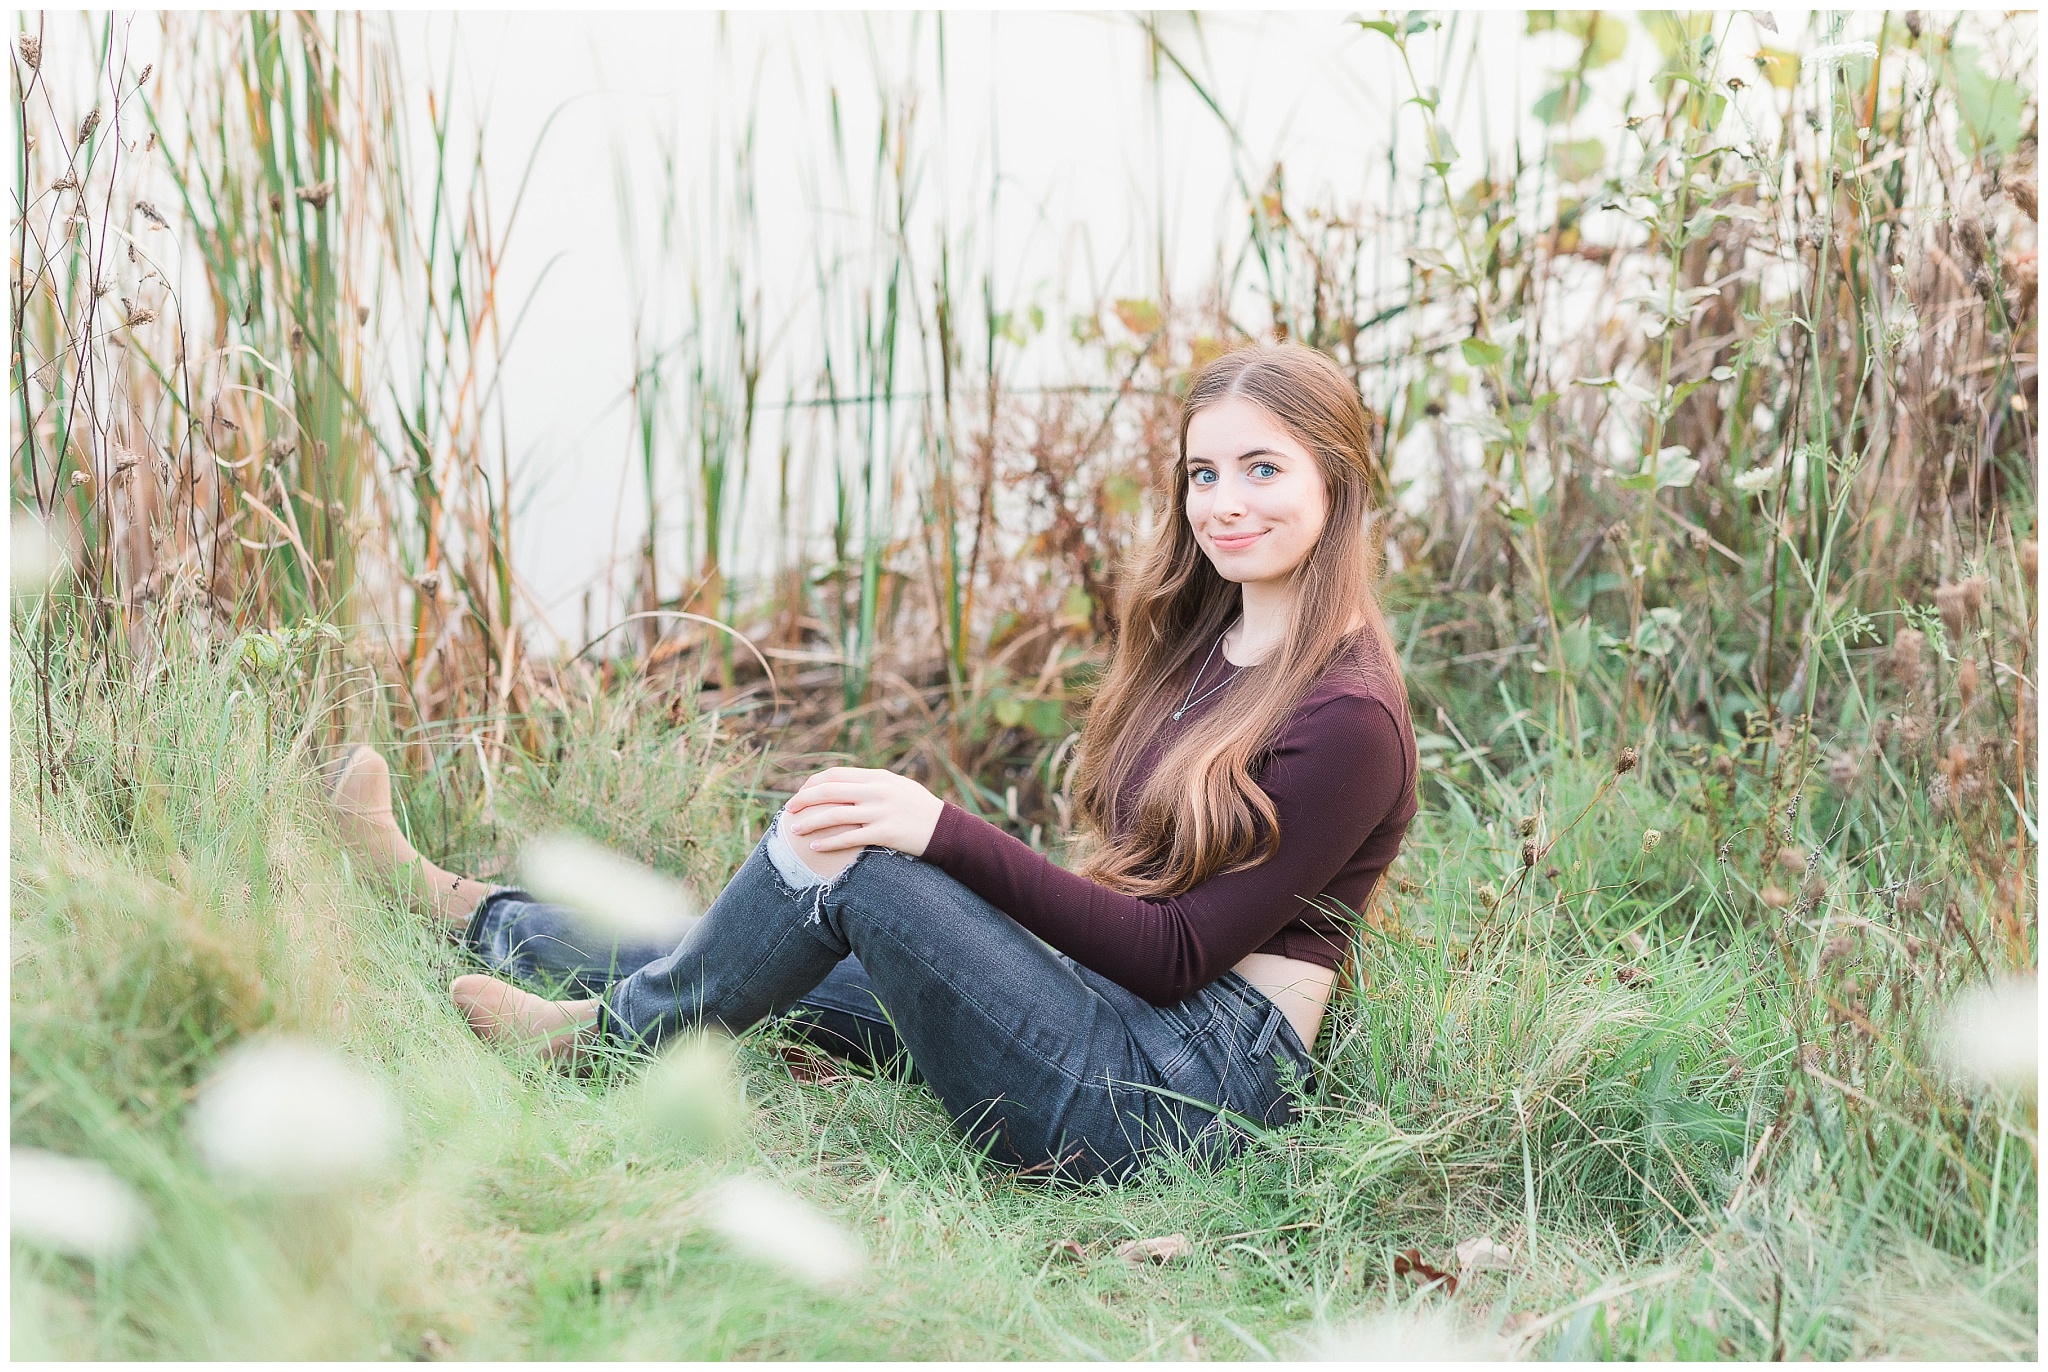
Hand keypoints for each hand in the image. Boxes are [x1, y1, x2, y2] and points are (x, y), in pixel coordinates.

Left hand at [781, 766, 944, 857]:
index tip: (800, 795)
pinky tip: (815, 847)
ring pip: (834, 815)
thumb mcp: (896, 787)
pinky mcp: (884, 833)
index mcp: (877, 777)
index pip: (835, 775)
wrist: (946, 829)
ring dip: (810, 822)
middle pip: (829, 791)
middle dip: (803, 800)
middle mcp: (876, 791)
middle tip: (788, 810)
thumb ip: (871, 784)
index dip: (812, 784)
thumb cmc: (918, 808)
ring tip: (795, 830)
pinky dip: (828, 842)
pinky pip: (849, 838)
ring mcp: (880, 812)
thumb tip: (842, 785)